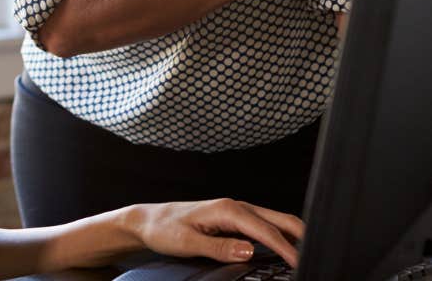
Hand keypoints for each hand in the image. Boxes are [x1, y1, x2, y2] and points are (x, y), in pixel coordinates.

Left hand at [128, 197, 303, 266]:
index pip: (266, 230)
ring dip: (294, 236)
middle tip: (320, 256)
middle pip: (280, 219)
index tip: (302, 264)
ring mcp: (237, 212)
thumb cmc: (165, 229)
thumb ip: (219, 247)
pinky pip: (266, 227)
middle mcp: (236, 206)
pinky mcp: (235, 220)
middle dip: (302, 236)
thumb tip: (248, 251)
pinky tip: (288, 250)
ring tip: (311, 255)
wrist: (149, 220)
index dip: (287, 248)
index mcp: (227, 209)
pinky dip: (282, 237)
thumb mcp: (187, 242)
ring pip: (276, 221)